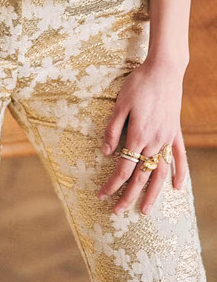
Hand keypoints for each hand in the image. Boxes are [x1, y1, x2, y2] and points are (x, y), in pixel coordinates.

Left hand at [96, 56, 188, 215]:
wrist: (164, 70)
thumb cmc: (138, 84)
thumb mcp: (119, 105)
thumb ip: (113, 130)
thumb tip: (106, 153)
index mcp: (138, 136)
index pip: (123, 169)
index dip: (111, 185)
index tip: (101, 196)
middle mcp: (155, 141)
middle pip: (141, 176)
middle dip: (127, 196)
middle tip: (116, 212)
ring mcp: (167, 138)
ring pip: (161, 172)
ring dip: (153, 193)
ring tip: (145, 210)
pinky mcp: (175, 132)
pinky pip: (179, 157)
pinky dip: (180, 173)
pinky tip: (178, 188)